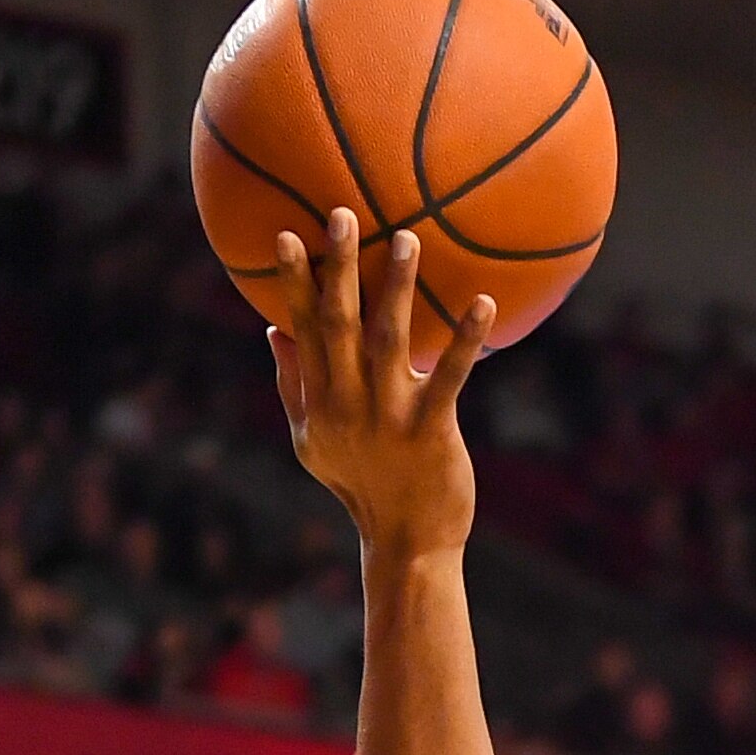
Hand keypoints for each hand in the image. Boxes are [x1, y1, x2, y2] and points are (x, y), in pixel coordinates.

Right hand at [269, 209, 494, 560]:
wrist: (406, 541)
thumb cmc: (360, 485)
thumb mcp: (312, 441)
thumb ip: (292, 385)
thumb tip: (273, 330)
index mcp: (318, 400)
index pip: (301, 330)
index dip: (294, 283)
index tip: (287, 234)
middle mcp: (347, 403)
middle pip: (338, 324)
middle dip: (337, 268)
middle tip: (341, 214)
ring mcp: (388, 416)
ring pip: (389, 340)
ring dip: (397, 287)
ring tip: (407, 238)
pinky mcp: (431, 430)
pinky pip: (449, 376)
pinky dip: (465, 339)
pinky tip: (482, 303)